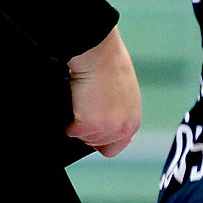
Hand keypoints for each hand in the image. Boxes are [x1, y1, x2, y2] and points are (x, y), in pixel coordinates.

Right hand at [65, 26, 141, 157]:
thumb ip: (119, 112)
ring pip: (84, 138)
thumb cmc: (109, 65)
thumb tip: (108, 121)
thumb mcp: (123, 94)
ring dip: (78, 124)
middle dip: (87, 131)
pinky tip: (73, 104)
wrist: (100, 55)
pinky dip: (68, 121)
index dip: (100, 139)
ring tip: (81, 103)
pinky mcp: (90, 125)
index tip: (92, 129)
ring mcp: (107, 128)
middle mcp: (124, 128)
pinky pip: (72, 131)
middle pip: (97, 144)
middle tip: (84, 110)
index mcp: (133, 122)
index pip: (115, 146)